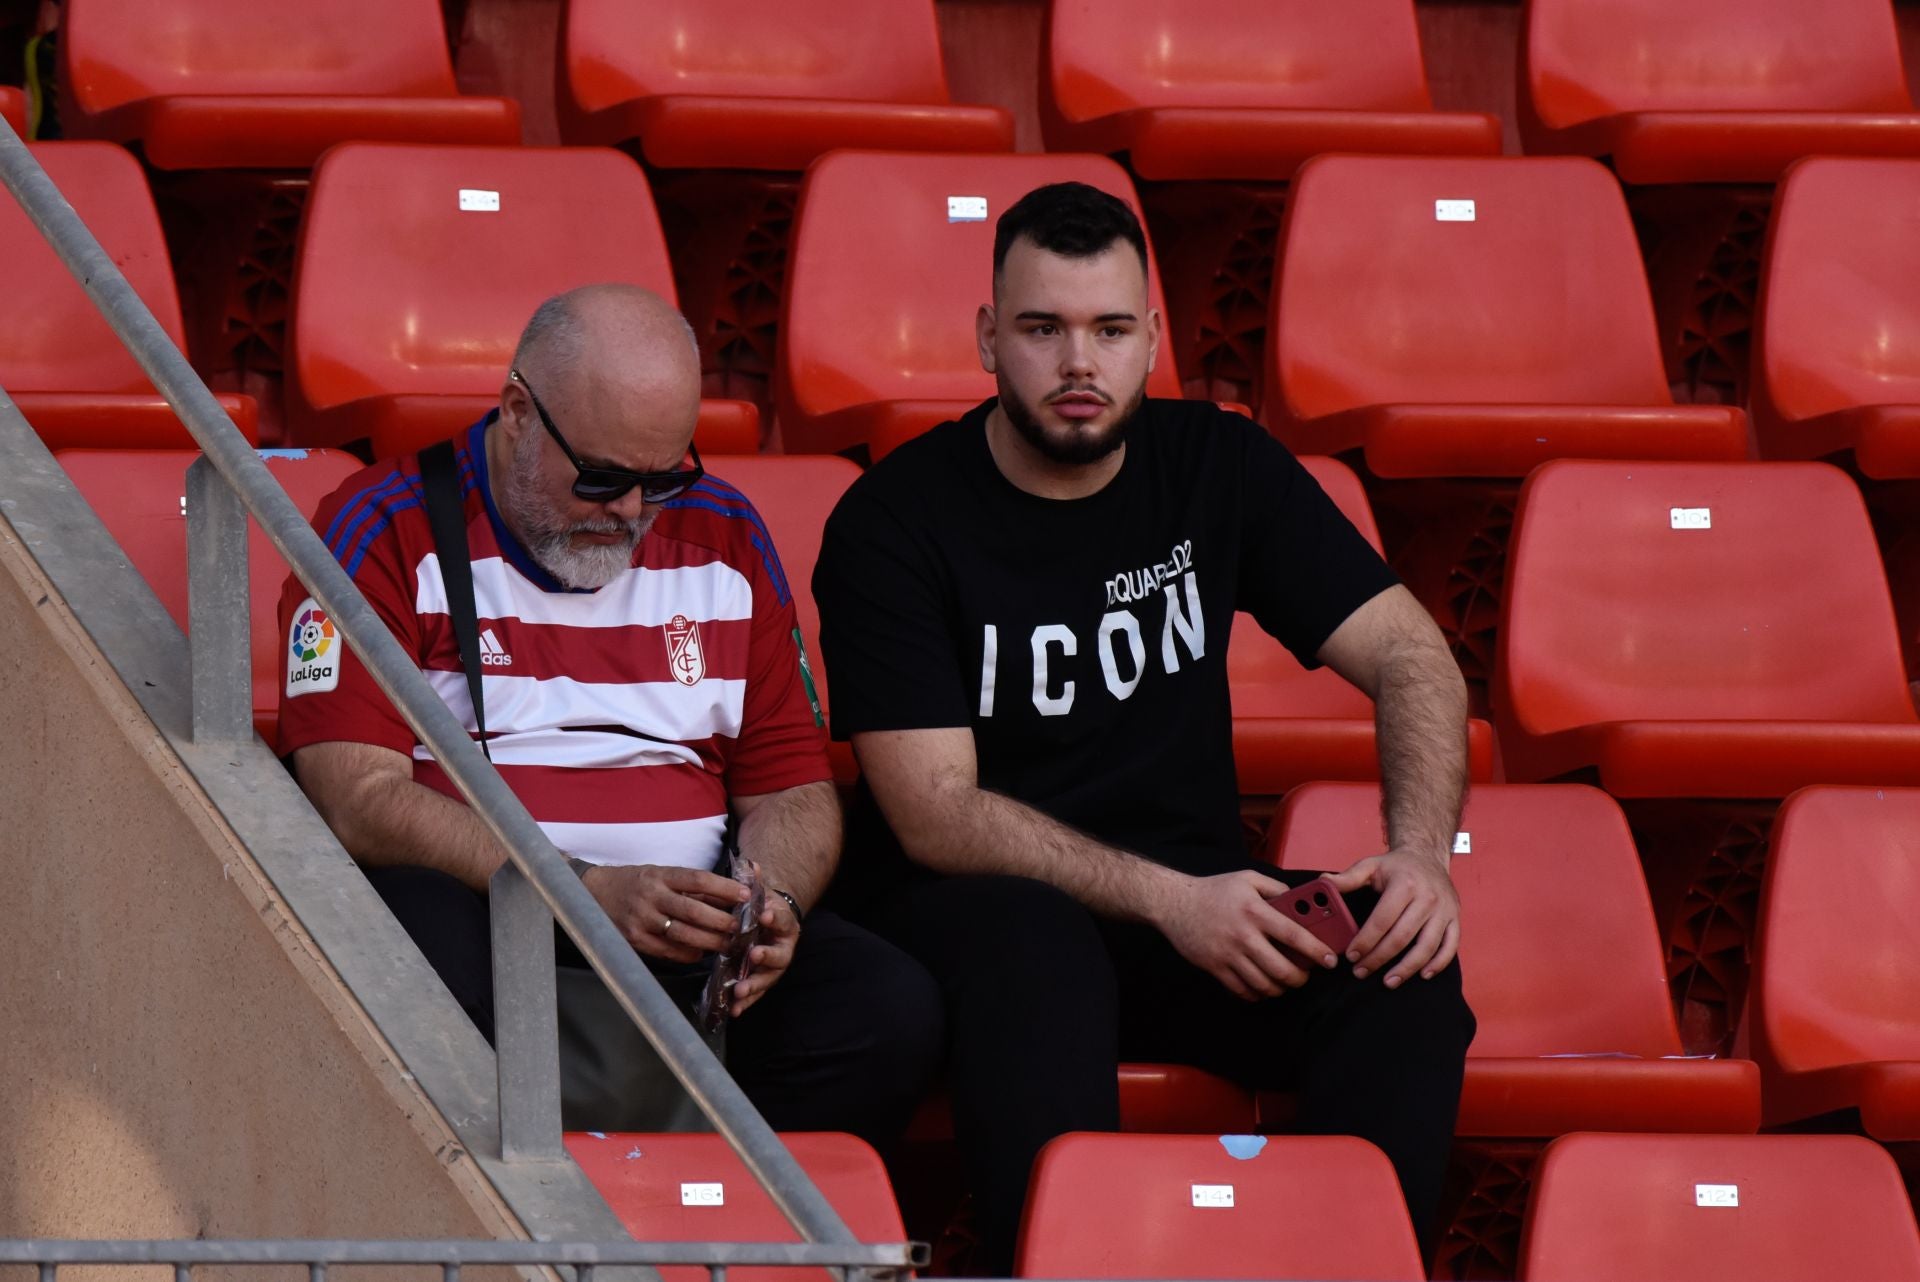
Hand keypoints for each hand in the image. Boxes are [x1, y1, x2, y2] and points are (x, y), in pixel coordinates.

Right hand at [581, 864, 748, 963]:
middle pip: (694, 911)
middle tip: (742, 927)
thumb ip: (689, 885)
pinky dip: (689, 953)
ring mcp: (641, 919)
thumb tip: (728, 894)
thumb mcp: (660, 874)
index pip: (698, 879)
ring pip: (683, 934)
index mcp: (660, 875)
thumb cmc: (636, 883)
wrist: (593, 893)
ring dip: (710, 941)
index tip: (746, 895)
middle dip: (722, 921)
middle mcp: (651, 896)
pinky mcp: (634, 939)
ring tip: (728, 943)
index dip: (724, 888)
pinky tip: (702, 952)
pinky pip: (668, 951)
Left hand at [729, 893, 801, 1016]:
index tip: (763, 915)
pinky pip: (756, 993)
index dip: (773, 917)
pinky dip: (746, 1002)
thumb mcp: (759, 894)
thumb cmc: (761, 908)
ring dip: (754, 985)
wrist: (767, 924)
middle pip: (779, 955)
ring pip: (767, 978)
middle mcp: (783, 947)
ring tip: (739, 992)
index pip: (780, 919)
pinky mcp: (763, 980)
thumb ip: (754, 882)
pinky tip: (734, 1010)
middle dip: (766, 956)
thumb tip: (751, 863)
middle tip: (753, 955)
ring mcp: (774, 966)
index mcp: (784, 922)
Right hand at [1152, 870, 1340, 1000]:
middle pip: (1281, 969)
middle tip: (1305, 976)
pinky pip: (1242, 991)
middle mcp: (1243, 935)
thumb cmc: (1215, 890)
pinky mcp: (1215, 968)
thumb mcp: (1247, 879)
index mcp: (1255, 911)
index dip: (1315, 951)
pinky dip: (1257, 994)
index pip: (1293, 935)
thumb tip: (1300, 903)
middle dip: (1300, 978)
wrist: (1174, 903)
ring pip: (1263, 985)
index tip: (1330, 961)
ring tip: (1284, 982)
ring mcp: (1228, 955)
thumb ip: (1276, 888)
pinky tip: (1262, 986)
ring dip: (1280, 988)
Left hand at [1325, 850, 1459, 986]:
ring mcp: (1444, 910)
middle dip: (1379, 959)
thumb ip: (1347, 877)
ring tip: (1388, 981)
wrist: (1428, 856)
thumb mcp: (1371, 865)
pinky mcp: (1455, 919)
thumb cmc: (1397, 865)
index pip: (1382, 920)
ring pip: (1426, 947)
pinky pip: (1450, 946)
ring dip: (1407, 968)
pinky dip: (1438, 963)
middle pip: (1401, 937)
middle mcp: (1428, 898)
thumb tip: (1322, 883)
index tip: (1352, 956)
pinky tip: (1422, 974)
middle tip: (1362, 972)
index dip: (1365, 941)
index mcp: (1405, 885)